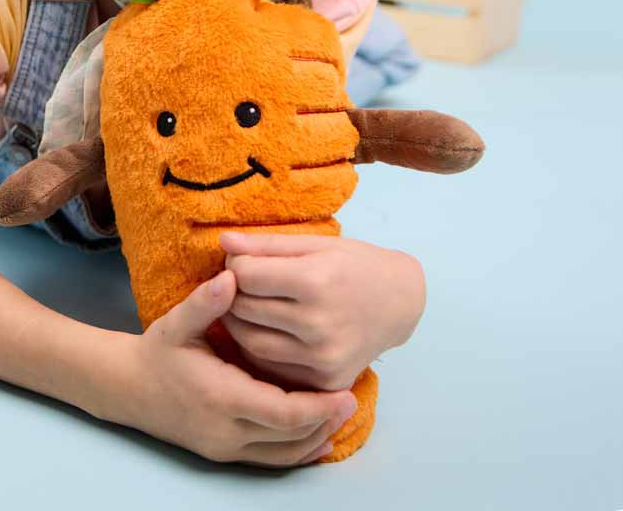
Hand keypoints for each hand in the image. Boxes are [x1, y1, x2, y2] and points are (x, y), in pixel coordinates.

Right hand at [123, 269, 358, 466]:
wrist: (126, 388)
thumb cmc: (156, 351)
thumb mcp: (177, 323)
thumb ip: (205, 302)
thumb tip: (230, 277)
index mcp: (221, 396)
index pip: (283, 412)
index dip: (318, 406)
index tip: (346, 391)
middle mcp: (226, 430)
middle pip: (289, 437)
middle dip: (325, 421)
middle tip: (354, 398)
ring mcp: (224, 447)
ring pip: (282, 454)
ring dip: (314, 437)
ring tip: (341, 414)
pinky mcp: (222, 453)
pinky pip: (268, 460)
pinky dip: (295, 452)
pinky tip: (315, 439)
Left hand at [218, 231, 425, 392]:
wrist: (399, 303)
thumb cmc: (354, 265)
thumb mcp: (314, 244)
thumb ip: (266, 244)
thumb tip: (223, 241)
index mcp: (315, 281)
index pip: (245, 276)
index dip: (234, 266)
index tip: (241, 262)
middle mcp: (319, 324)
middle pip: (244, 309)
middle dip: (231, 294)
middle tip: (237, 284)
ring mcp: (323, 358)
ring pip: (251, 343)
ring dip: (236, 323)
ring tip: (243, 306)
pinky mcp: (325, 381)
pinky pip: (272, 368)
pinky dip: (258, 350)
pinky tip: (262, 331)